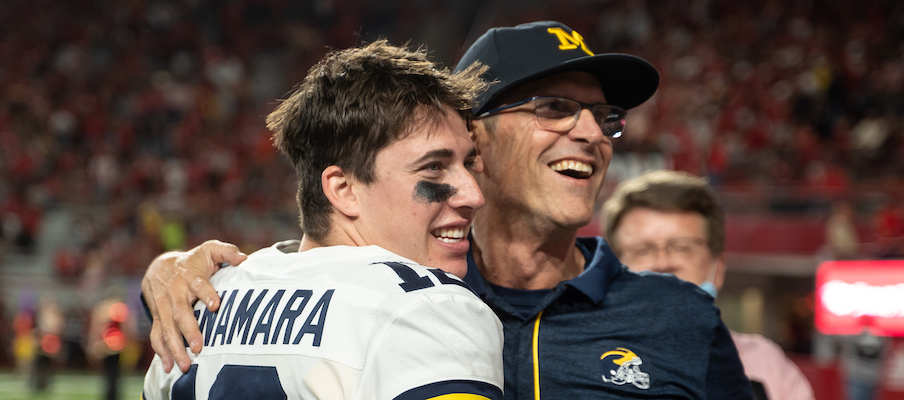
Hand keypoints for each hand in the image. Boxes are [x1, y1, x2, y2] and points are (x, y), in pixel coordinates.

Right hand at [141, 240, 246, 372]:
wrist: (158, 267)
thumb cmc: (193, 261)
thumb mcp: (209, 250)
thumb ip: (226, 252)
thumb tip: (244, 257)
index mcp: (190, 276)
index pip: (199, 285)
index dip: (206, 294)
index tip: (216, 305)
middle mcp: (175, 293)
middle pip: (180, 313)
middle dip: (189, 331)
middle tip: (199, 347)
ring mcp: (164, 307)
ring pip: (167, 329)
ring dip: (175, 348)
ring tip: (185, 365)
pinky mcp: (157, 318)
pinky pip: (157, 336)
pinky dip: (161, 352)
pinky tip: (168, 367)